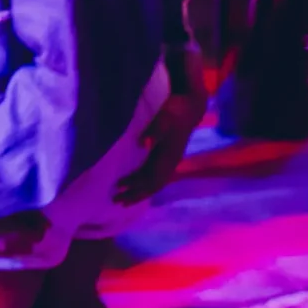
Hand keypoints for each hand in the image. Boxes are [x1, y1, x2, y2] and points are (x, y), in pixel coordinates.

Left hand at [115, 76, 208, 206]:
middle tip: (116, 201)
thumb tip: (142, 144)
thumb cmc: (175, 110)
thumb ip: (154, 131)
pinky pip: (155, 176)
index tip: (118, 188)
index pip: (151, 178)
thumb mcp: (164, 118)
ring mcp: (170, 161)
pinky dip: (144, 184)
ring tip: (123, 198)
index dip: (135, 185)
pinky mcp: (167, 157)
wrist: (191, 106)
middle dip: (135, 194)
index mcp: (168, 157)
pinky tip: (135, 185)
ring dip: (139, 192)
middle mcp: (170, 163)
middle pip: (152, 185)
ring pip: (154, 183)